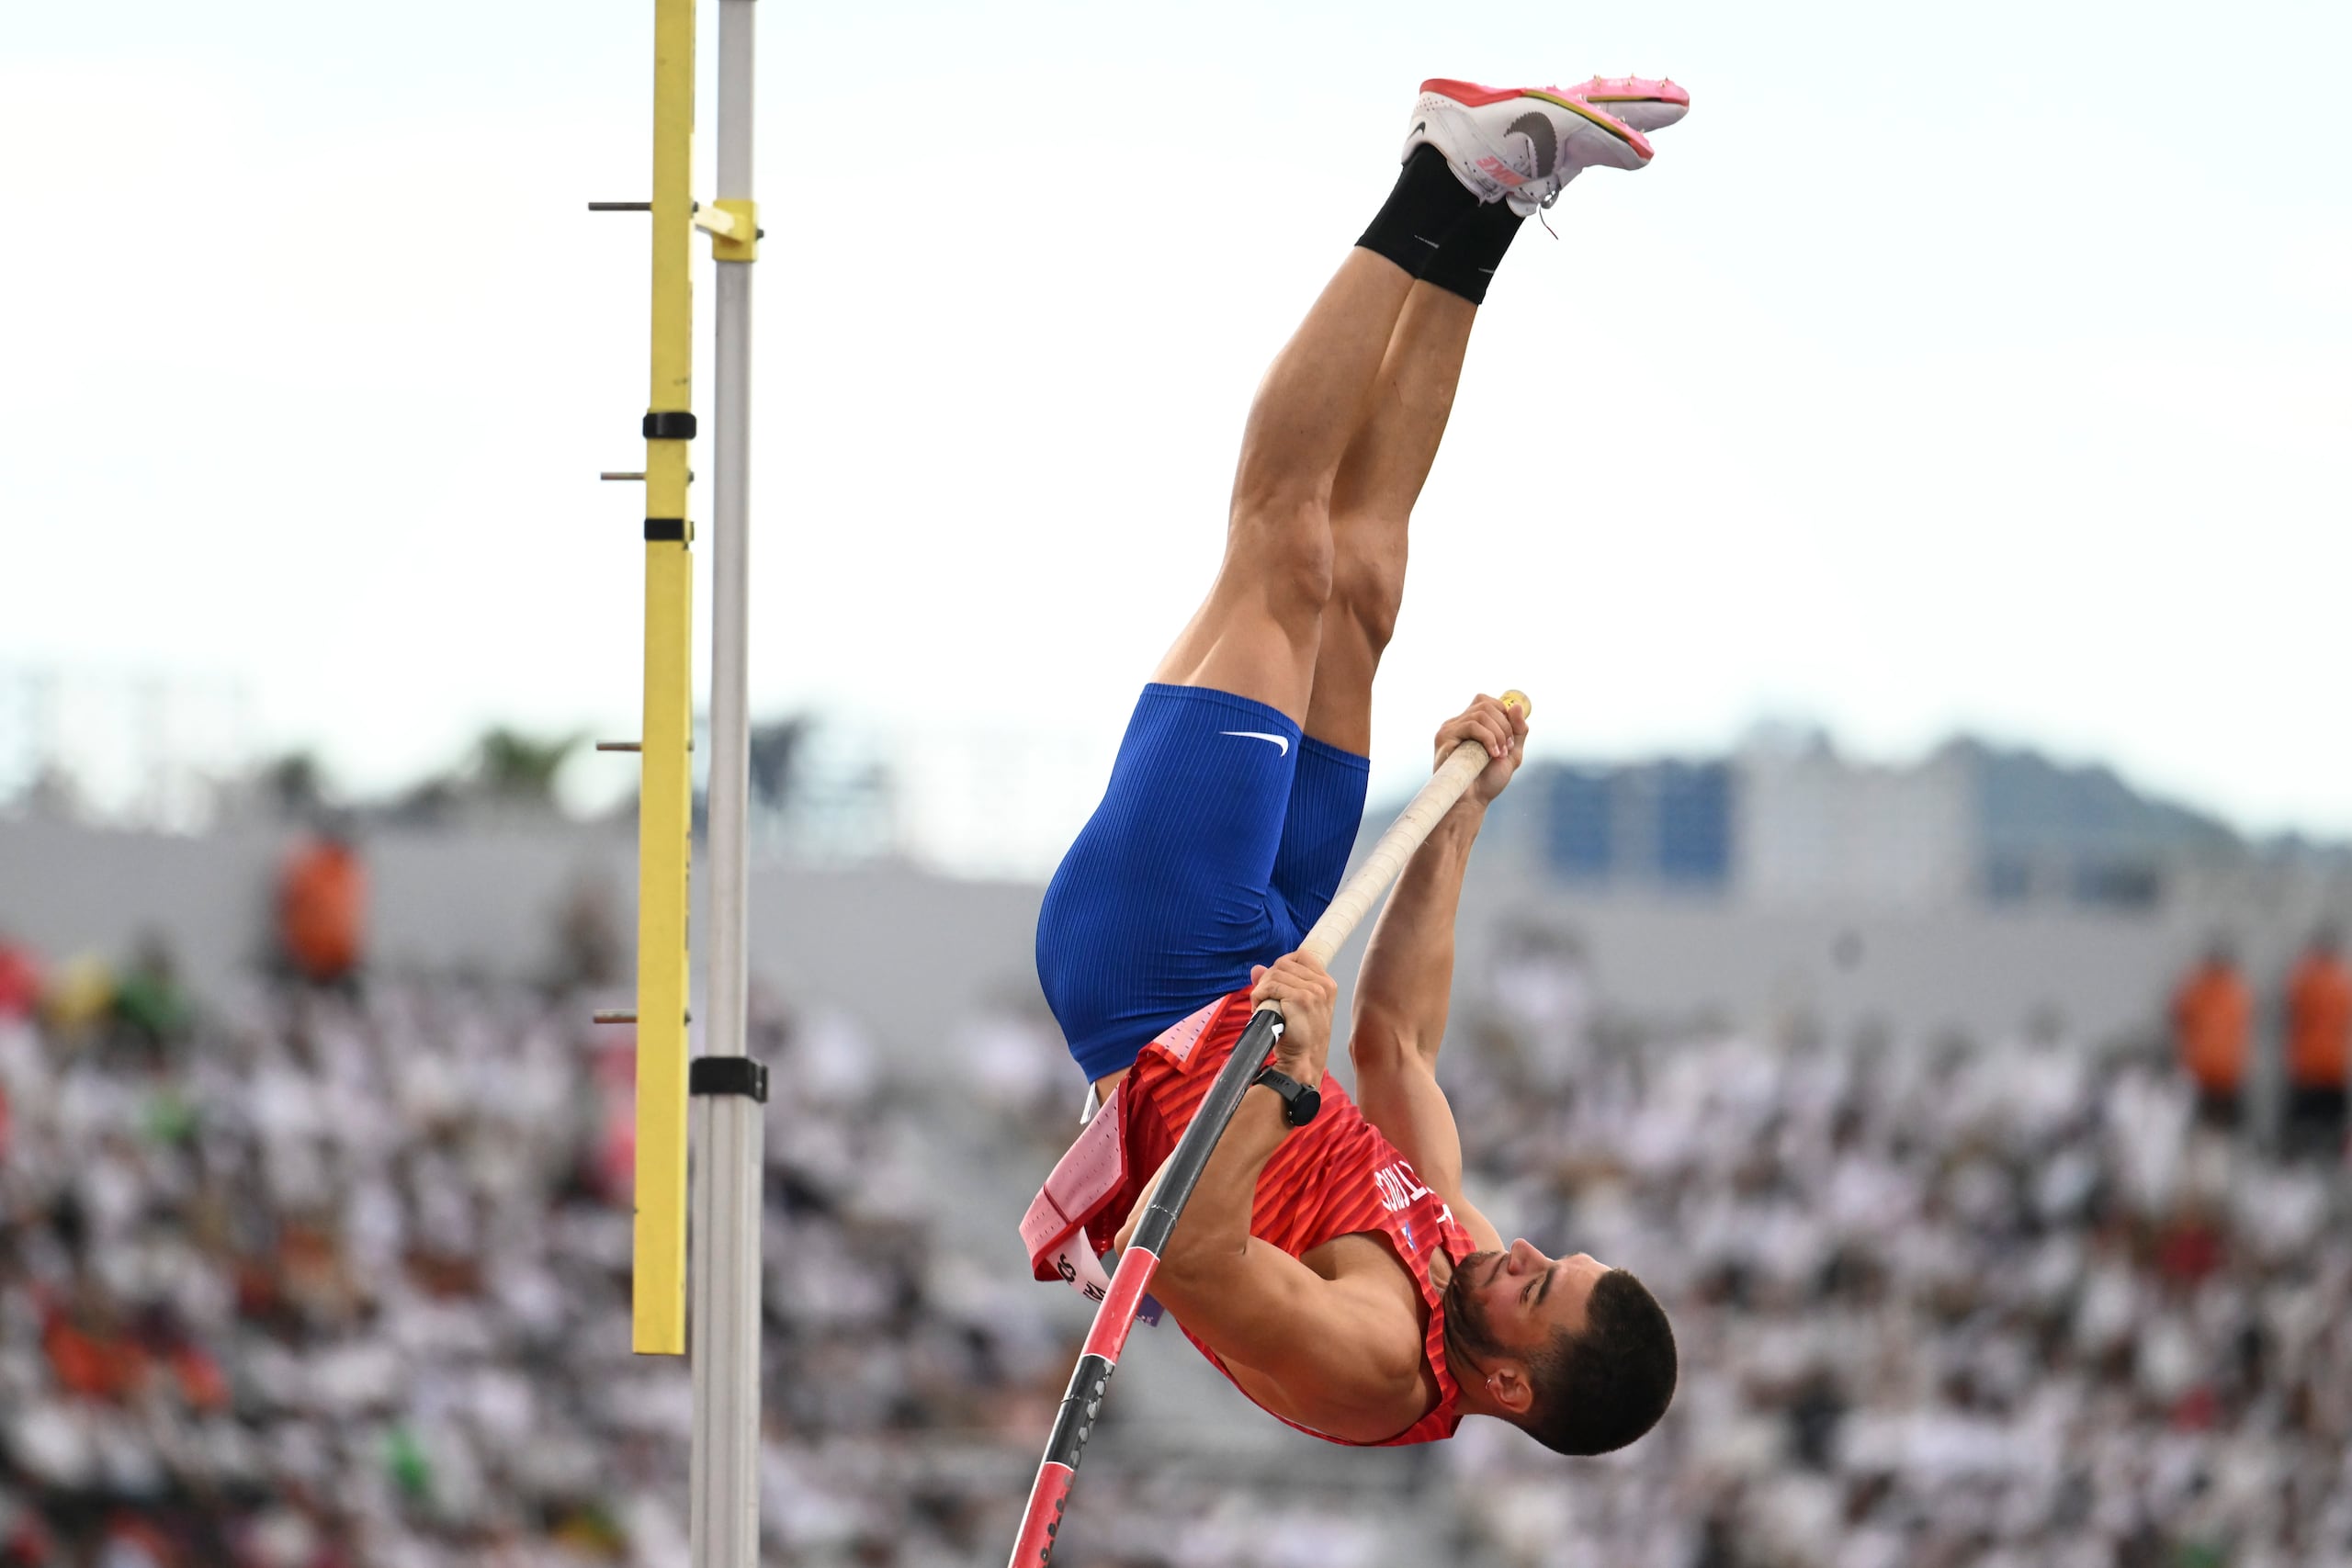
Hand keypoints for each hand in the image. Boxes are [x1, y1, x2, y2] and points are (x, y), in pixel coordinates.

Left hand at [1250, 952, 1336, 1089]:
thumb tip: (1256, 968)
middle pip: (1283, 964)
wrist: (1303, 1061)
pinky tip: (1260, 1008)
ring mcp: (1314, 992)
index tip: (1274, 983)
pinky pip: (1270, 987)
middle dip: (1268, 979)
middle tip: (1264, 999)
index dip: (1282, 966)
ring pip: (1274, 974)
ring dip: (1261, 989)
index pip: (1300, 956)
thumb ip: (1278, 982)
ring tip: (1262, 1006)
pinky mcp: (1301, 999)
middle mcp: (1323, 985)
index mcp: (1327, 984)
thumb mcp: (1295, 1005)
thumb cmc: (1300, 1037)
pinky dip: (1259, 996)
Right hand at [1434, 691, 1530, 808]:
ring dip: (1498, 734)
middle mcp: (1458, 723)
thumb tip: (1516, 705)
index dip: (1503, 713)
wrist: (1472, 801)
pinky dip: (1488, 738)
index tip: (1510, 738)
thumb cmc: (1488, 781)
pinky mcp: (1444, 737)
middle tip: (1507, 747)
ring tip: (1499, 754)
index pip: (1487, 701)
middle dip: (1504, 725)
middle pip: (1486, 704)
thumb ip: (1518, 730)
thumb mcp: (1511, 752)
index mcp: (1470, 724)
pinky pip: (1471, 725)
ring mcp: (1449, 729)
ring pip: (1481, 714)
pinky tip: (1492, 754)